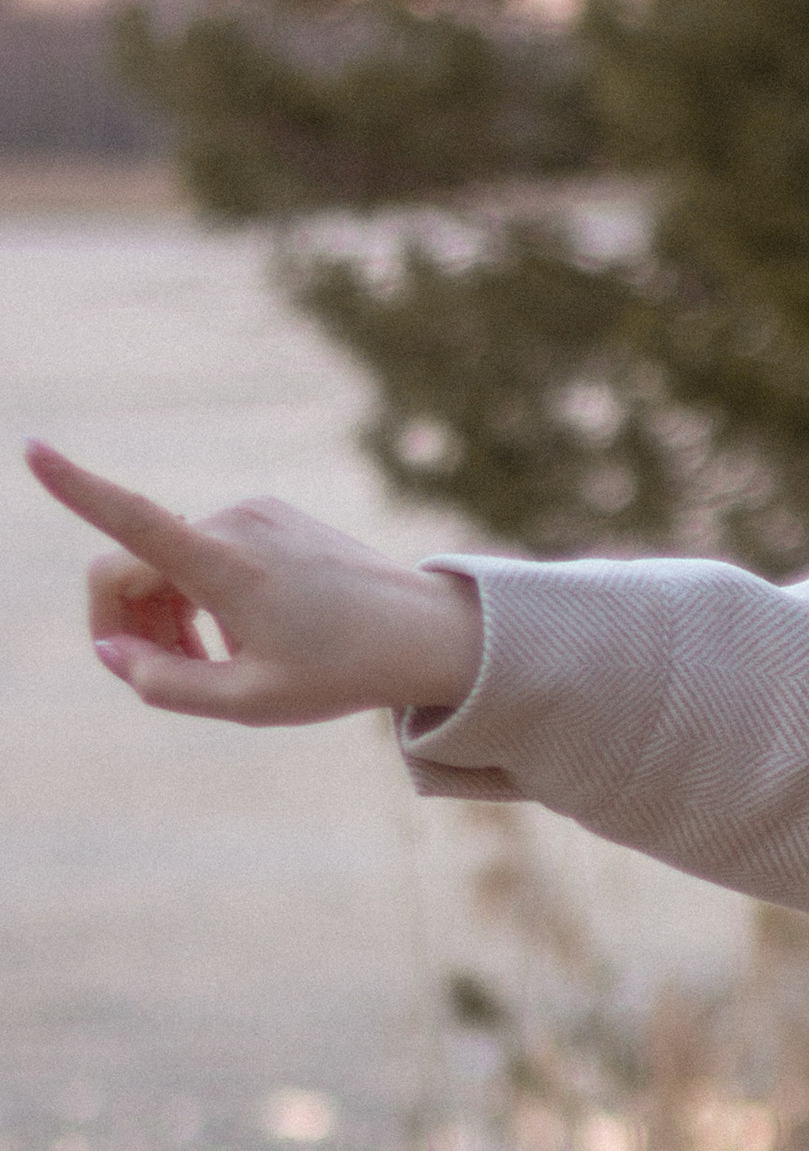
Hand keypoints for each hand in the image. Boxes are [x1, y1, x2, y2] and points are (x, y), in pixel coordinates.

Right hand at [28, 442, 483, 725]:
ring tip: (210, 665)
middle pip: (135, 566)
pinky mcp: (272, 515)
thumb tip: (110, 653)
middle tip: (164, 678)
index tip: (32, 448)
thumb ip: (167, 684)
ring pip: (171, 562)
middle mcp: (233, 524)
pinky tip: (248, 636)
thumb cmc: (342, 672)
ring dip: (168, 615)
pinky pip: (210, 553)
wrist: (428, 633)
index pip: (132, 520)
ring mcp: (254, 513)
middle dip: (131, 623)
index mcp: (224, 566)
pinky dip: (204, 595)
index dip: (76, 488)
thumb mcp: (250, 702)